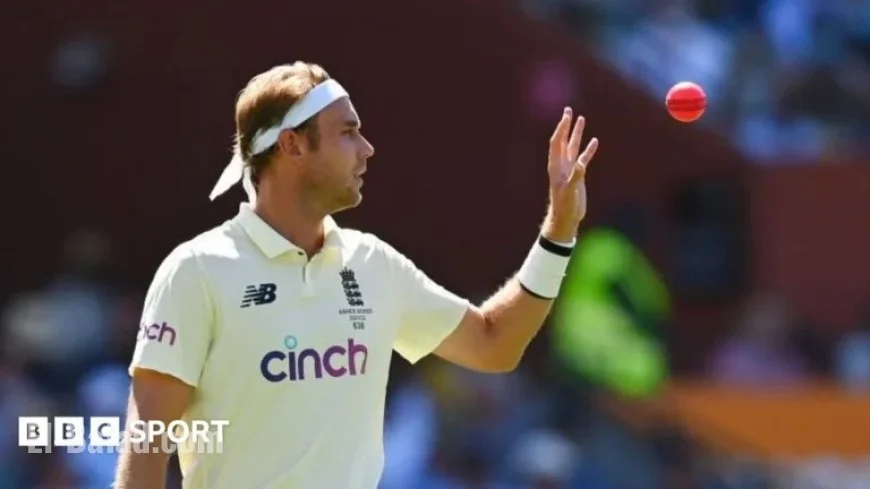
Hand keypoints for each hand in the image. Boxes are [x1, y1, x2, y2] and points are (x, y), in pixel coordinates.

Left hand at [542, 107, 598, 242]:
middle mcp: (561, 164)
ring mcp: (569, 169)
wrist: (566, 218)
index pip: (557, 142)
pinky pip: (584, 158)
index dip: (561, 129)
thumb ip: (575, 177)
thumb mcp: (570, 191)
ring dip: (577, 133)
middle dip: (566, 125)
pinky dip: (588, 150)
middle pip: (563, 140)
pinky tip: (594, 141)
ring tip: (581, 119)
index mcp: (555, 166)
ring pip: (573, 146)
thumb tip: (581, 163)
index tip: (566, 116)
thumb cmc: (565, 206)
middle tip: (568, 110)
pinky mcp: (578, 175)